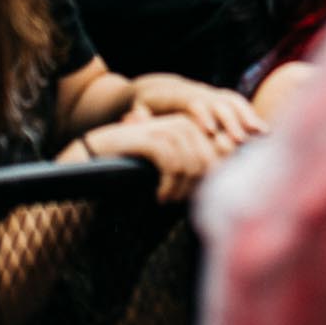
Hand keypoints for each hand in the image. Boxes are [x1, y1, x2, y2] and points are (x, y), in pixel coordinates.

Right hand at [79, 113, 219, 201]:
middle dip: (197, 188)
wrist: (100, 152)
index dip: (215, 179)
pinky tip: (159, 196)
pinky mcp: (153, 137)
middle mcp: (185, 123)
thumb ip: (199, 166)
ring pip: (193, 166)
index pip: (224, 153)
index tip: (197, 196)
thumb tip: (224, 180)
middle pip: (211, 162)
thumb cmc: (140, 162)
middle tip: (180, 201)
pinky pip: (173, 167)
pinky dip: (168, 188)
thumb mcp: (174, 163)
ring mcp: (168, 128)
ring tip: (169, 199)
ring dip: (181, 191)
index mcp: (196, 127)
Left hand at [130, 74, 265, 147]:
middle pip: (217, 102)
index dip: (201, 115)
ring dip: (247, 117)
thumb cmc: (148, 105)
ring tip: (260, 135)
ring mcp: (212, 94)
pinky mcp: (221, 100)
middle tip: (239, 140)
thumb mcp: (139, 108)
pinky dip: (251, 117)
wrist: (159, 89)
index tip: (209, 130)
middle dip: (229, 120)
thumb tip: (133, 119)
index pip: (193, 103)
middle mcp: (200, 93)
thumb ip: (138, 115)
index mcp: (180, 96)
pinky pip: (239, 105)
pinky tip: (264, 133)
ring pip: (233, 102)